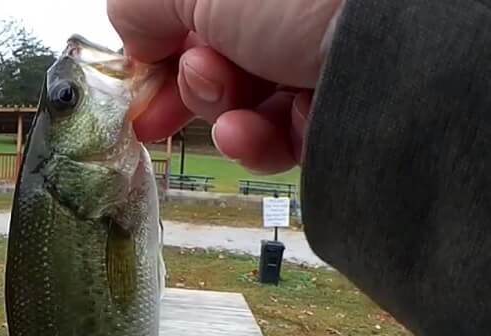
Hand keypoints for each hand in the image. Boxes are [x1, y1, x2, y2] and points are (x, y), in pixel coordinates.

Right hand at [108, 0, 343, 173]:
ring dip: (217, 115)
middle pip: (216, 64)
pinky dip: (253, 142)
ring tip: (225, 107)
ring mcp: (310, 62)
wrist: (385, 49)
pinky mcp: (331, 113)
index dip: (157, 54)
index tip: (136, 89)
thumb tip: (131, 36)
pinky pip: (275, 139)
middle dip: (186, 91)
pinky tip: (249, 132)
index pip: (192, 19)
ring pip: (241, 107)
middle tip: (159, 117)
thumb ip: (141, 5)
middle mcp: (285, 16)